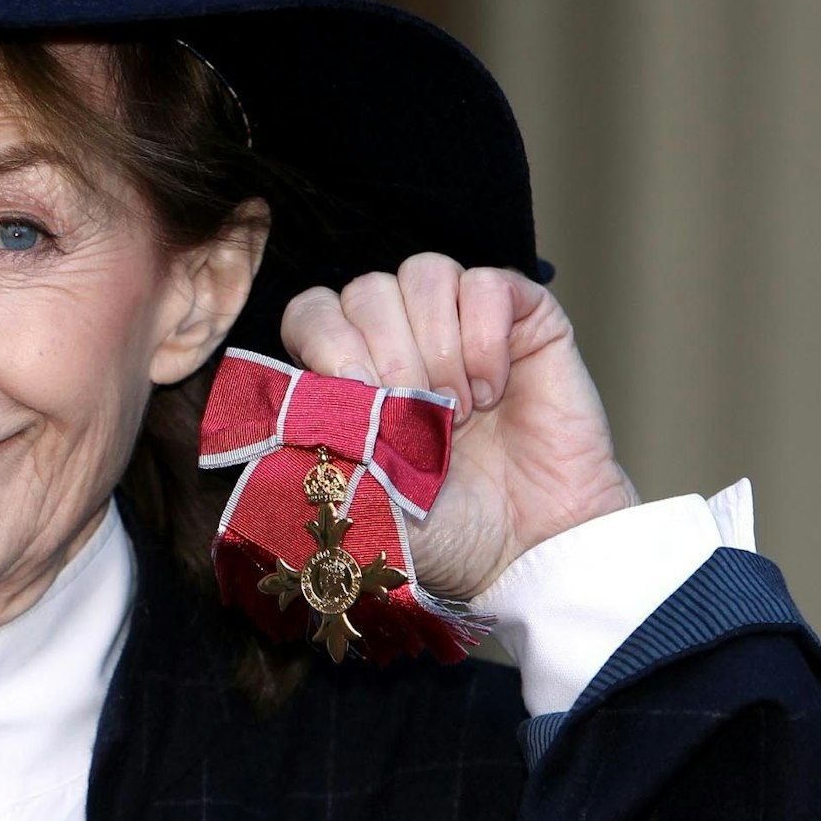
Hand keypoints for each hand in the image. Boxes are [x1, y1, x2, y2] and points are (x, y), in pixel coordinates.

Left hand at [279, 254, 638, 601]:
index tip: (358, 396)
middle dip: (388, 355)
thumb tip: (294, 392)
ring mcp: (460, 322)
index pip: (312, 312)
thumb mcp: (358, 487)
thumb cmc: (441, 525)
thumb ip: (318, 434)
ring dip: (436, 345)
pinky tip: (494, 390)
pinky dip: (484, 335)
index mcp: (349, 369)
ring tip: (456, 410)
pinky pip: (488, 282)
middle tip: (419, 418)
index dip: (328, 343)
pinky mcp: (522, 318)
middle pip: (366, 290)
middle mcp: (401, 335)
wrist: (526, 547)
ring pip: (424, 272)